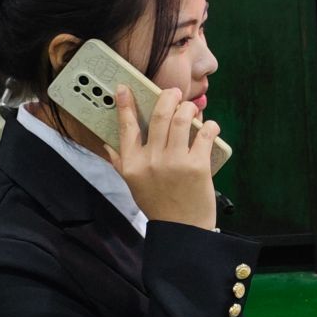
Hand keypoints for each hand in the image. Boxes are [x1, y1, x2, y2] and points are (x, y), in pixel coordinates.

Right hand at [103, 85, 221, 229]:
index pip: (126, 127)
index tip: (125, 88)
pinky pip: (205, 134)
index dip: (125, 104)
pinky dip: (209, 126)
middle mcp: (151, 160)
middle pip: (159, 116)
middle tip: (175, 92)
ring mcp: (175, 162)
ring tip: (192, 109)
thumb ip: (120, 163)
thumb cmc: (158, 204)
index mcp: (132, 164)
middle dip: (169, 97)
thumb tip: (107, 144)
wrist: (182, 229)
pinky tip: (209, 127)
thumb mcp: (133, 185)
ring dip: (189, 108)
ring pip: (182, 119)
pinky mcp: (198, 165)